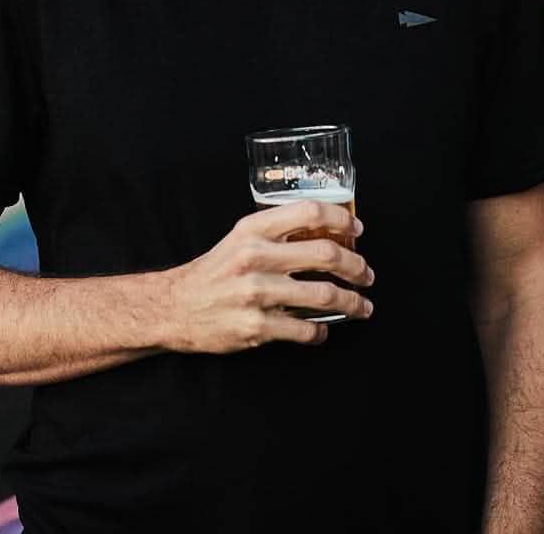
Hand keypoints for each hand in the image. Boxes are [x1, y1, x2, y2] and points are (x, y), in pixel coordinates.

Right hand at [161, 201, 373, 353]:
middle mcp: (256, 257)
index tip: (356, 231)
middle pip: (326, 254)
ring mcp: (257, 293)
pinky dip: (321, 331)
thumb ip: (277, 232)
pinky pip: (305, 330)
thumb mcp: (240, 238)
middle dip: (357, 266)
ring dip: (352, 302)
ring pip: (324, 295)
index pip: (309, 212)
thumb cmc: (215, 270)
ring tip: (362, 306)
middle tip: (367, 275)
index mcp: (253, 229)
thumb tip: (325, 233)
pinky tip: (323, 329)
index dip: (340, 219)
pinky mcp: (257, 326)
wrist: (176, 306)